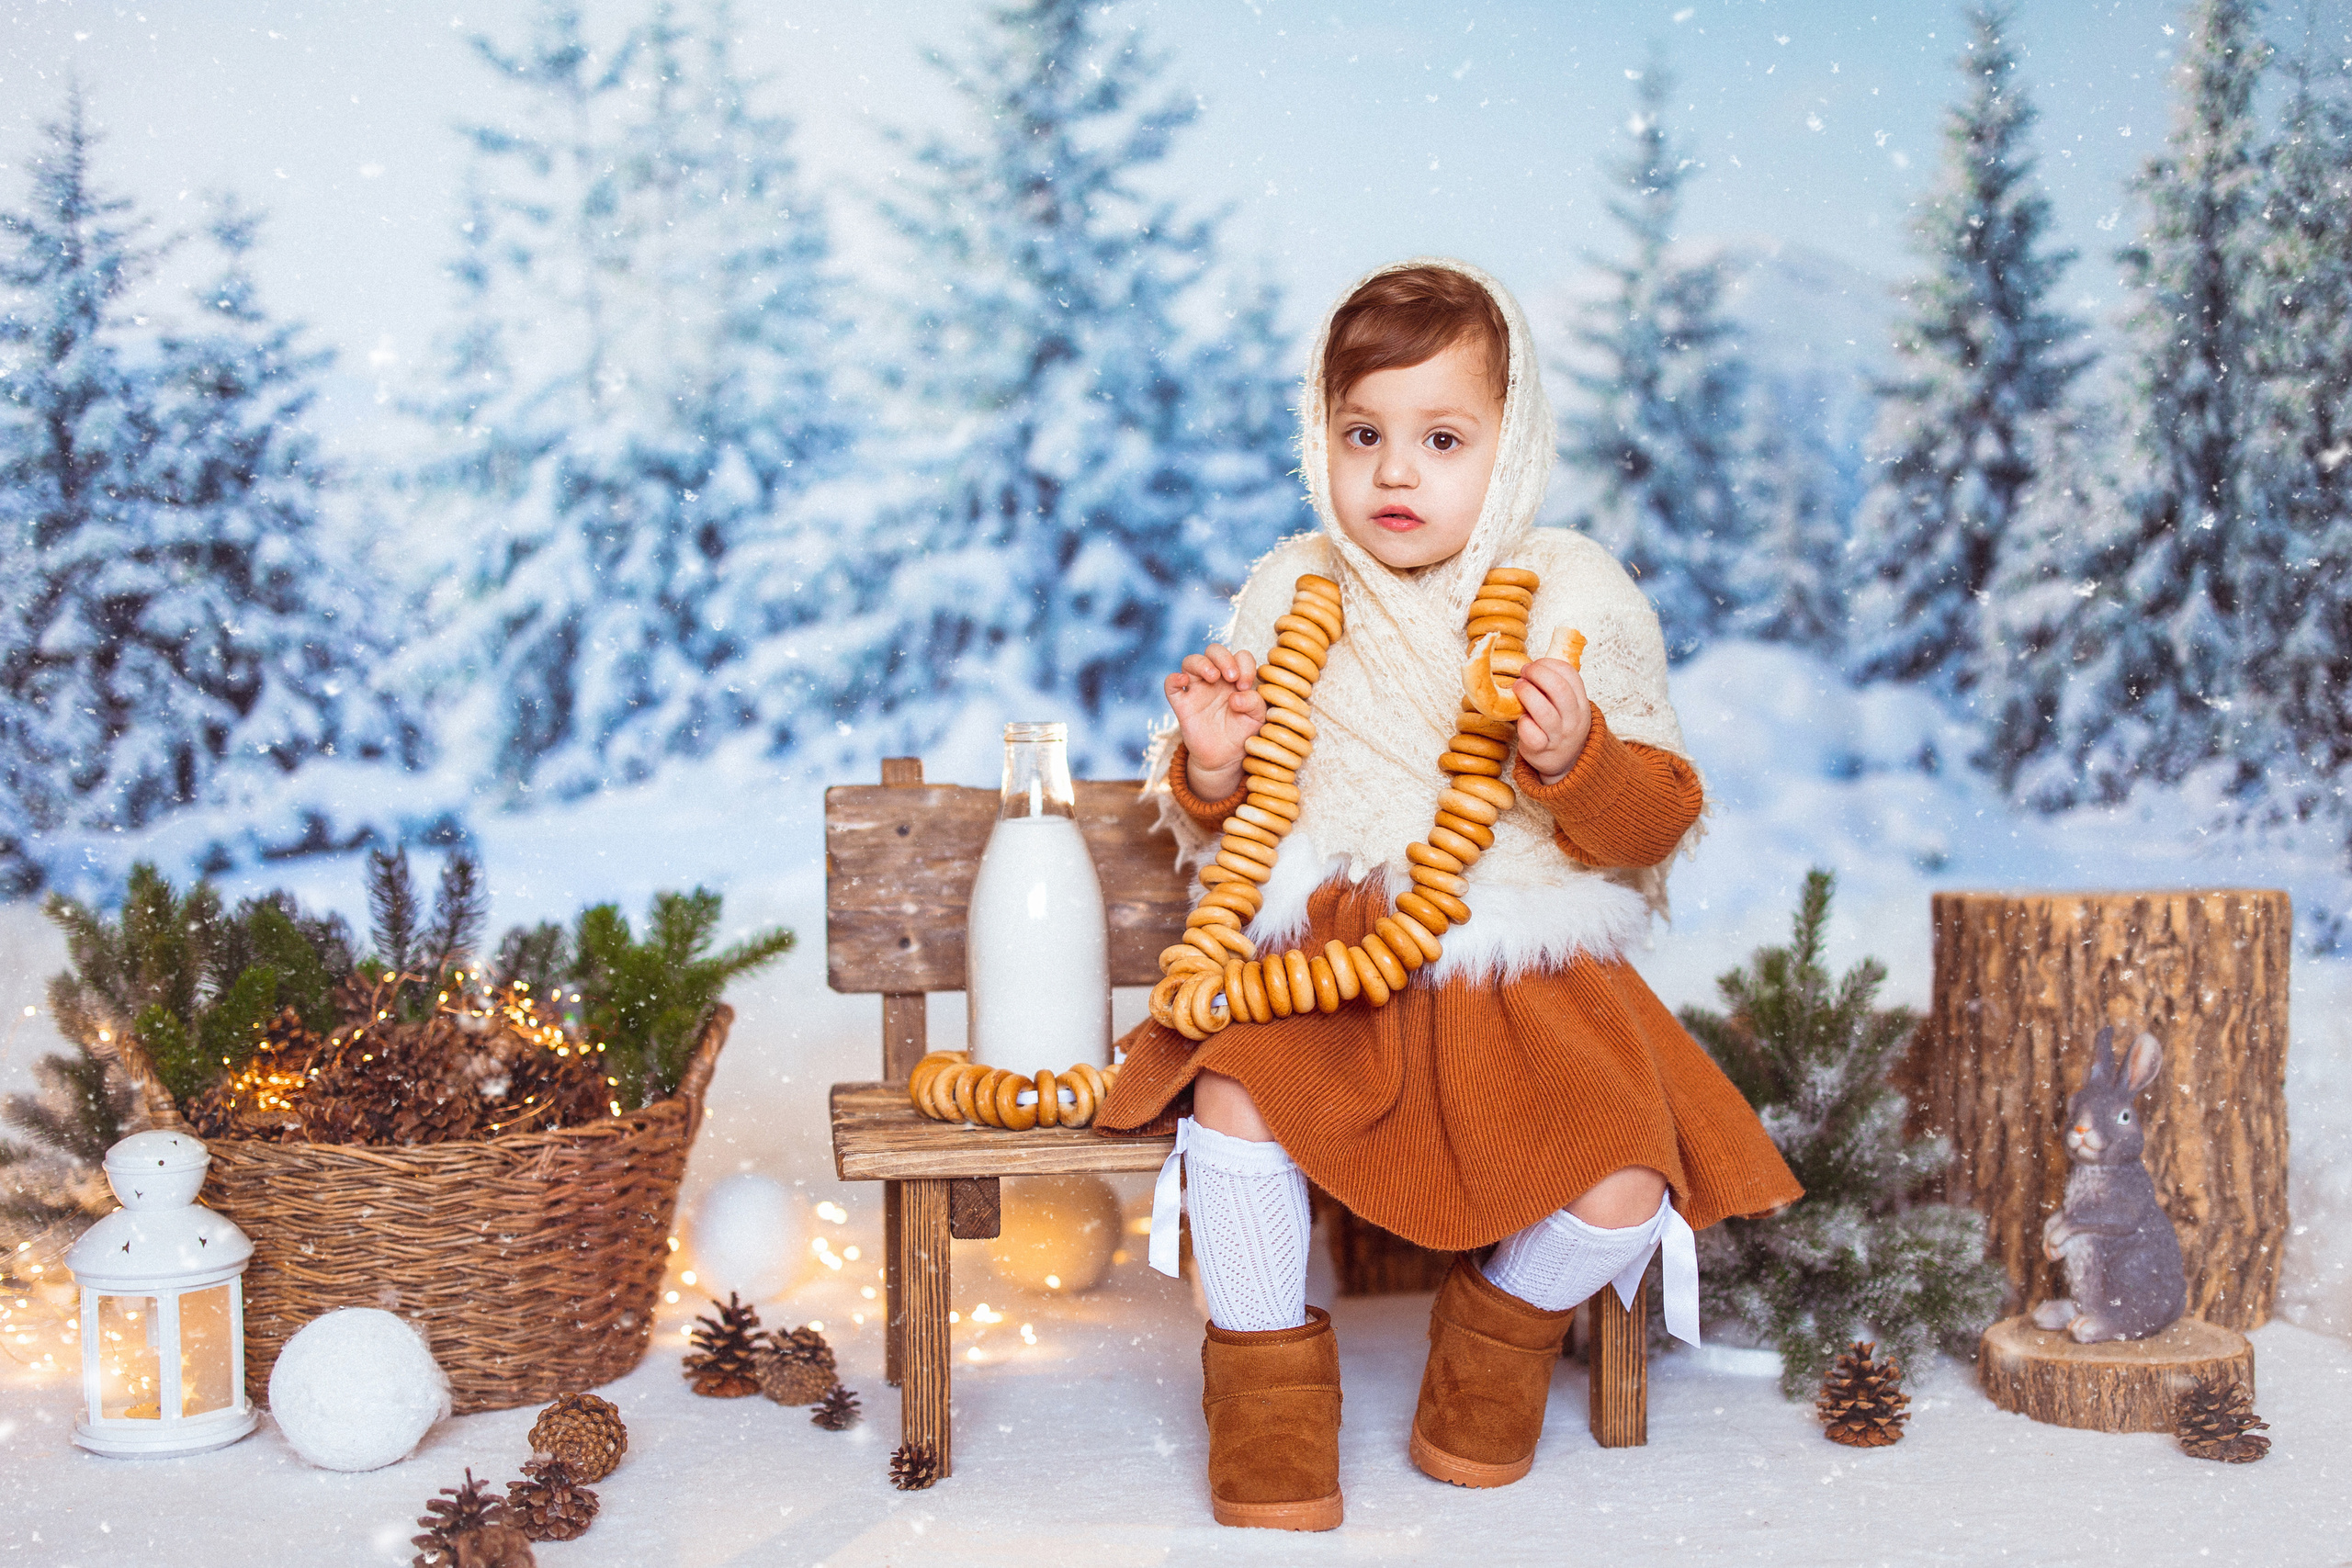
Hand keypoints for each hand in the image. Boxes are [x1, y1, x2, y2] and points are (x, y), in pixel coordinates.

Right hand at [1166, 643, 1265, 799]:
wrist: (1225, 759)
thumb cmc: (1242, 734)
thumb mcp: (1257, 718)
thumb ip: (1255, 703)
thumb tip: (1235, 696)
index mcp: (1236, 679)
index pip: (1240, 656)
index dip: (1245, 664)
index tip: (1246, 685)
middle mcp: (1216, 680)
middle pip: (1214, 650)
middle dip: (1224, 658)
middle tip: (1232, 678)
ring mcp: (1197, 690)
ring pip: (1190, 661)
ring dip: (1202, 663)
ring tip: (1213, 677)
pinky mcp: (1182, 705)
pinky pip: (1170, 685)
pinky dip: (1173, 679)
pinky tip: (1183, 681)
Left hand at [1512, 657, 1591, 784]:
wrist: (1565, 762)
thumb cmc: (1560, 727)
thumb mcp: (1569, 707)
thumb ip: (1557, 687)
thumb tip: (1533, 665)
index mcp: (1582, 703)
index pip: (1570, 674)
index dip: (1549, 664)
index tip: (1536, 664)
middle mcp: (1574, 719)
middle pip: (1559, 688)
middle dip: (1537, 674)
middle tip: (1524, 673)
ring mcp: (1559, 735)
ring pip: (1543, 710)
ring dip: (1526, 693)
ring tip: (1518, 688)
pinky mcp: (1541, 749)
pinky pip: (1530, 732)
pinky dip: (1522, 722)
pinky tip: (1521, 718)